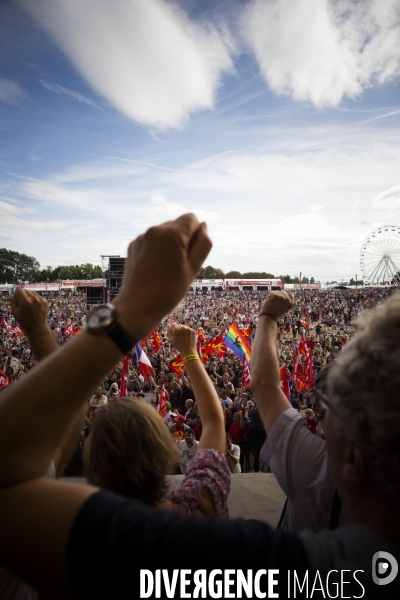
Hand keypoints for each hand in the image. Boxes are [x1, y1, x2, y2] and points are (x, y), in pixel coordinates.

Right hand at [10, 289, 48, 335]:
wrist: (37, 327)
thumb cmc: (24, 321)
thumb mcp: (14, 312)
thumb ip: (13, 301)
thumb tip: (14, 294)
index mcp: (25, 301)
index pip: (19, 290)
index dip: (16, 295)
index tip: (17, 301)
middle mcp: (34, 298)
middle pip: (25, 290)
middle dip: (22, 295)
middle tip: (23, 304)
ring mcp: (41, 299)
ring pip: (32, 292)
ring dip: (29, 297)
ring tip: (29, 306)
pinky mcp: (45, 301)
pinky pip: (37, 296)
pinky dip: (35, 299)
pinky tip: (34, 307)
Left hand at [113, 214, 210, 340]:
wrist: (137, 306)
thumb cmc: (169, 290)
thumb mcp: (193, 268)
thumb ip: (203, 244)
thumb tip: (203, 226)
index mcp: (172, 234)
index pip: (192, 218)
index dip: (196, 235)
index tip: (191, 255)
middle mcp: (155, 230)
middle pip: (177, 224)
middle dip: (182, 239)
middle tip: (179, 265)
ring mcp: (142, 237)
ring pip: (164, 232)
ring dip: (169, 244)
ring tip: (166, 268)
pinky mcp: (133, 245)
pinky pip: (151, 240)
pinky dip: (157, 249)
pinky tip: (155, 267)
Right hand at [167, 324, 196, 357]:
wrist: (188, 350)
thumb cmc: (178, 346)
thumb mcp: (170, 340)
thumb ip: (168, 332)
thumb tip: (168, 325)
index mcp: (176, 329)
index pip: (173, 324)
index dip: (172, 329)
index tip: (174, 333)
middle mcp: (182, 327)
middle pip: (178, 325)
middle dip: (178, 329)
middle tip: (179, 336)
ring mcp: (188, 328)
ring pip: (184, 327)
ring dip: (182, 330)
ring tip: (183, 337)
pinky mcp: (193, 330)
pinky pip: (188, 329)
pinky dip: (187, 332)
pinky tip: (187, 337)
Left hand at [260, 291, 293, 320]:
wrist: (269, 316)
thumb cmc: (275, 313)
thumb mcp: (284, 308)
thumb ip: (285, 301)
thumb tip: (283, 294)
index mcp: (291, 303)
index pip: (290, 294)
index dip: (286, 295)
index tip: (282, 298)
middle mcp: (287, 299)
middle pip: (284, 292)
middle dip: (280, 295)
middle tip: (276, 302)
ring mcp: (281, 296)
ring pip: (278, 292)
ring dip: (275, 295)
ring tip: (272, 303)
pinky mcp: (274, 294)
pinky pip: (272, 292)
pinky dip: (270, 296)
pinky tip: (269, 301)